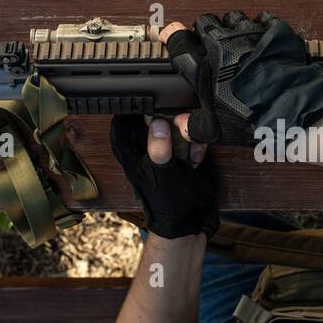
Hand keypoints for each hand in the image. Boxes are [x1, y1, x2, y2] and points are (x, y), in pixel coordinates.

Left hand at [109, 114, 217, 238]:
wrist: (188, 217)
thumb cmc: (167, 201)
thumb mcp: (161, 174)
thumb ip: (158, 148)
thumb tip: (158, 123)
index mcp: (130, 148)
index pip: (126, 117)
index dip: (139, 107)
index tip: (157, 105)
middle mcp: (145, 144)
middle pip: (156, 116)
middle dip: (174, 122)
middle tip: (184, 130)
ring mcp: (164, 147)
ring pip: (176, 124)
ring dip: (188, 135)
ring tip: (192, 155)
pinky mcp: (181, 150)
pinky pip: (189, 136)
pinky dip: (195, 145)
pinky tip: (196, 159)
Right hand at [161, 11, 322, 145]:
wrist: (293, 110)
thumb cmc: (254, 119)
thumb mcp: (217, 130)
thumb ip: (194, 125)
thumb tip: (182, 124)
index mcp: (204, 67)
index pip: (178, 42)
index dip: (171, 36)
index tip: (169, 33)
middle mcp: (223, 45)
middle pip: (204, 22)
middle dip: (204, 30)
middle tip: (211, 43)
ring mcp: (249, 34)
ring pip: (232, 17)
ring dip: (232, 27)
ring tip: (238, 42)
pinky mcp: (273, 31)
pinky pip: (262, 20)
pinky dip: (260, 28)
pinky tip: (262, 42)